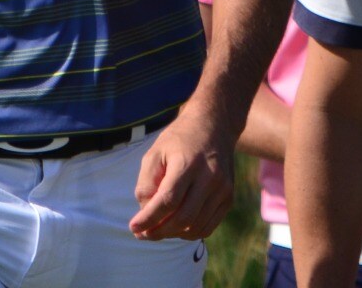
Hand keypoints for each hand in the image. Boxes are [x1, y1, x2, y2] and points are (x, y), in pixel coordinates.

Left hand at [129, 116, 233, 240]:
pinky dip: (189, 232)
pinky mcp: (229, 198)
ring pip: (195, 226)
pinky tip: (175, 227)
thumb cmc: (178, 140)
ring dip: (173, 234)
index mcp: (188, 163)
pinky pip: (207, 226)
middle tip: (143, 233)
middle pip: (183, 218)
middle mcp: (210, 177)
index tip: (133, 228)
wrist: (214, 126)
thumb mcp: (155, 152)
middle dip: (159, 231)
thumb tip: (145, 212)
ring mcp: (223, 189)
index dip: (149, 218)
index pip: (168, 201)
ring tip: (156, 229)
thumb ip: (146, 182)